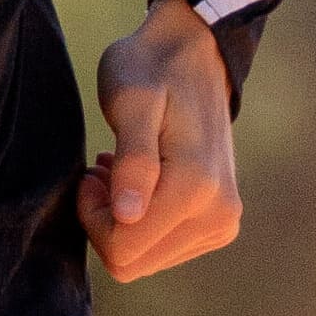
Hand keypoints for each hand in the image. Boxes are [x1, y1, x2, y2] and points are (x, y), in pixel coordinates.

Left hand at [78, 0, 241, 282]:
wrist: (195, 54)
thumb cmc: (151, 69)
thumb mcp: (130, 100)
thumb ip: (132, 159)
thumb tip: (127, 216)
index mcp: (196, 189)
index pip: (123, 249)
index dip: (92, 216)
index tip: (92, 171)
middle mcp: (218, 216)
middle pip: (134, 262)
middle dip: (106, 221)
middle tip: (104, 169)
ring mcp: (223, 223)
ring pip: (147, 259)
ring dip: (123, 220)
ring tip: (121, 169)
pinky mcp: (220, 223)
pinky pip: (164, 248)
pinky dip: (142, 219)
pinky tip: (139, 180)